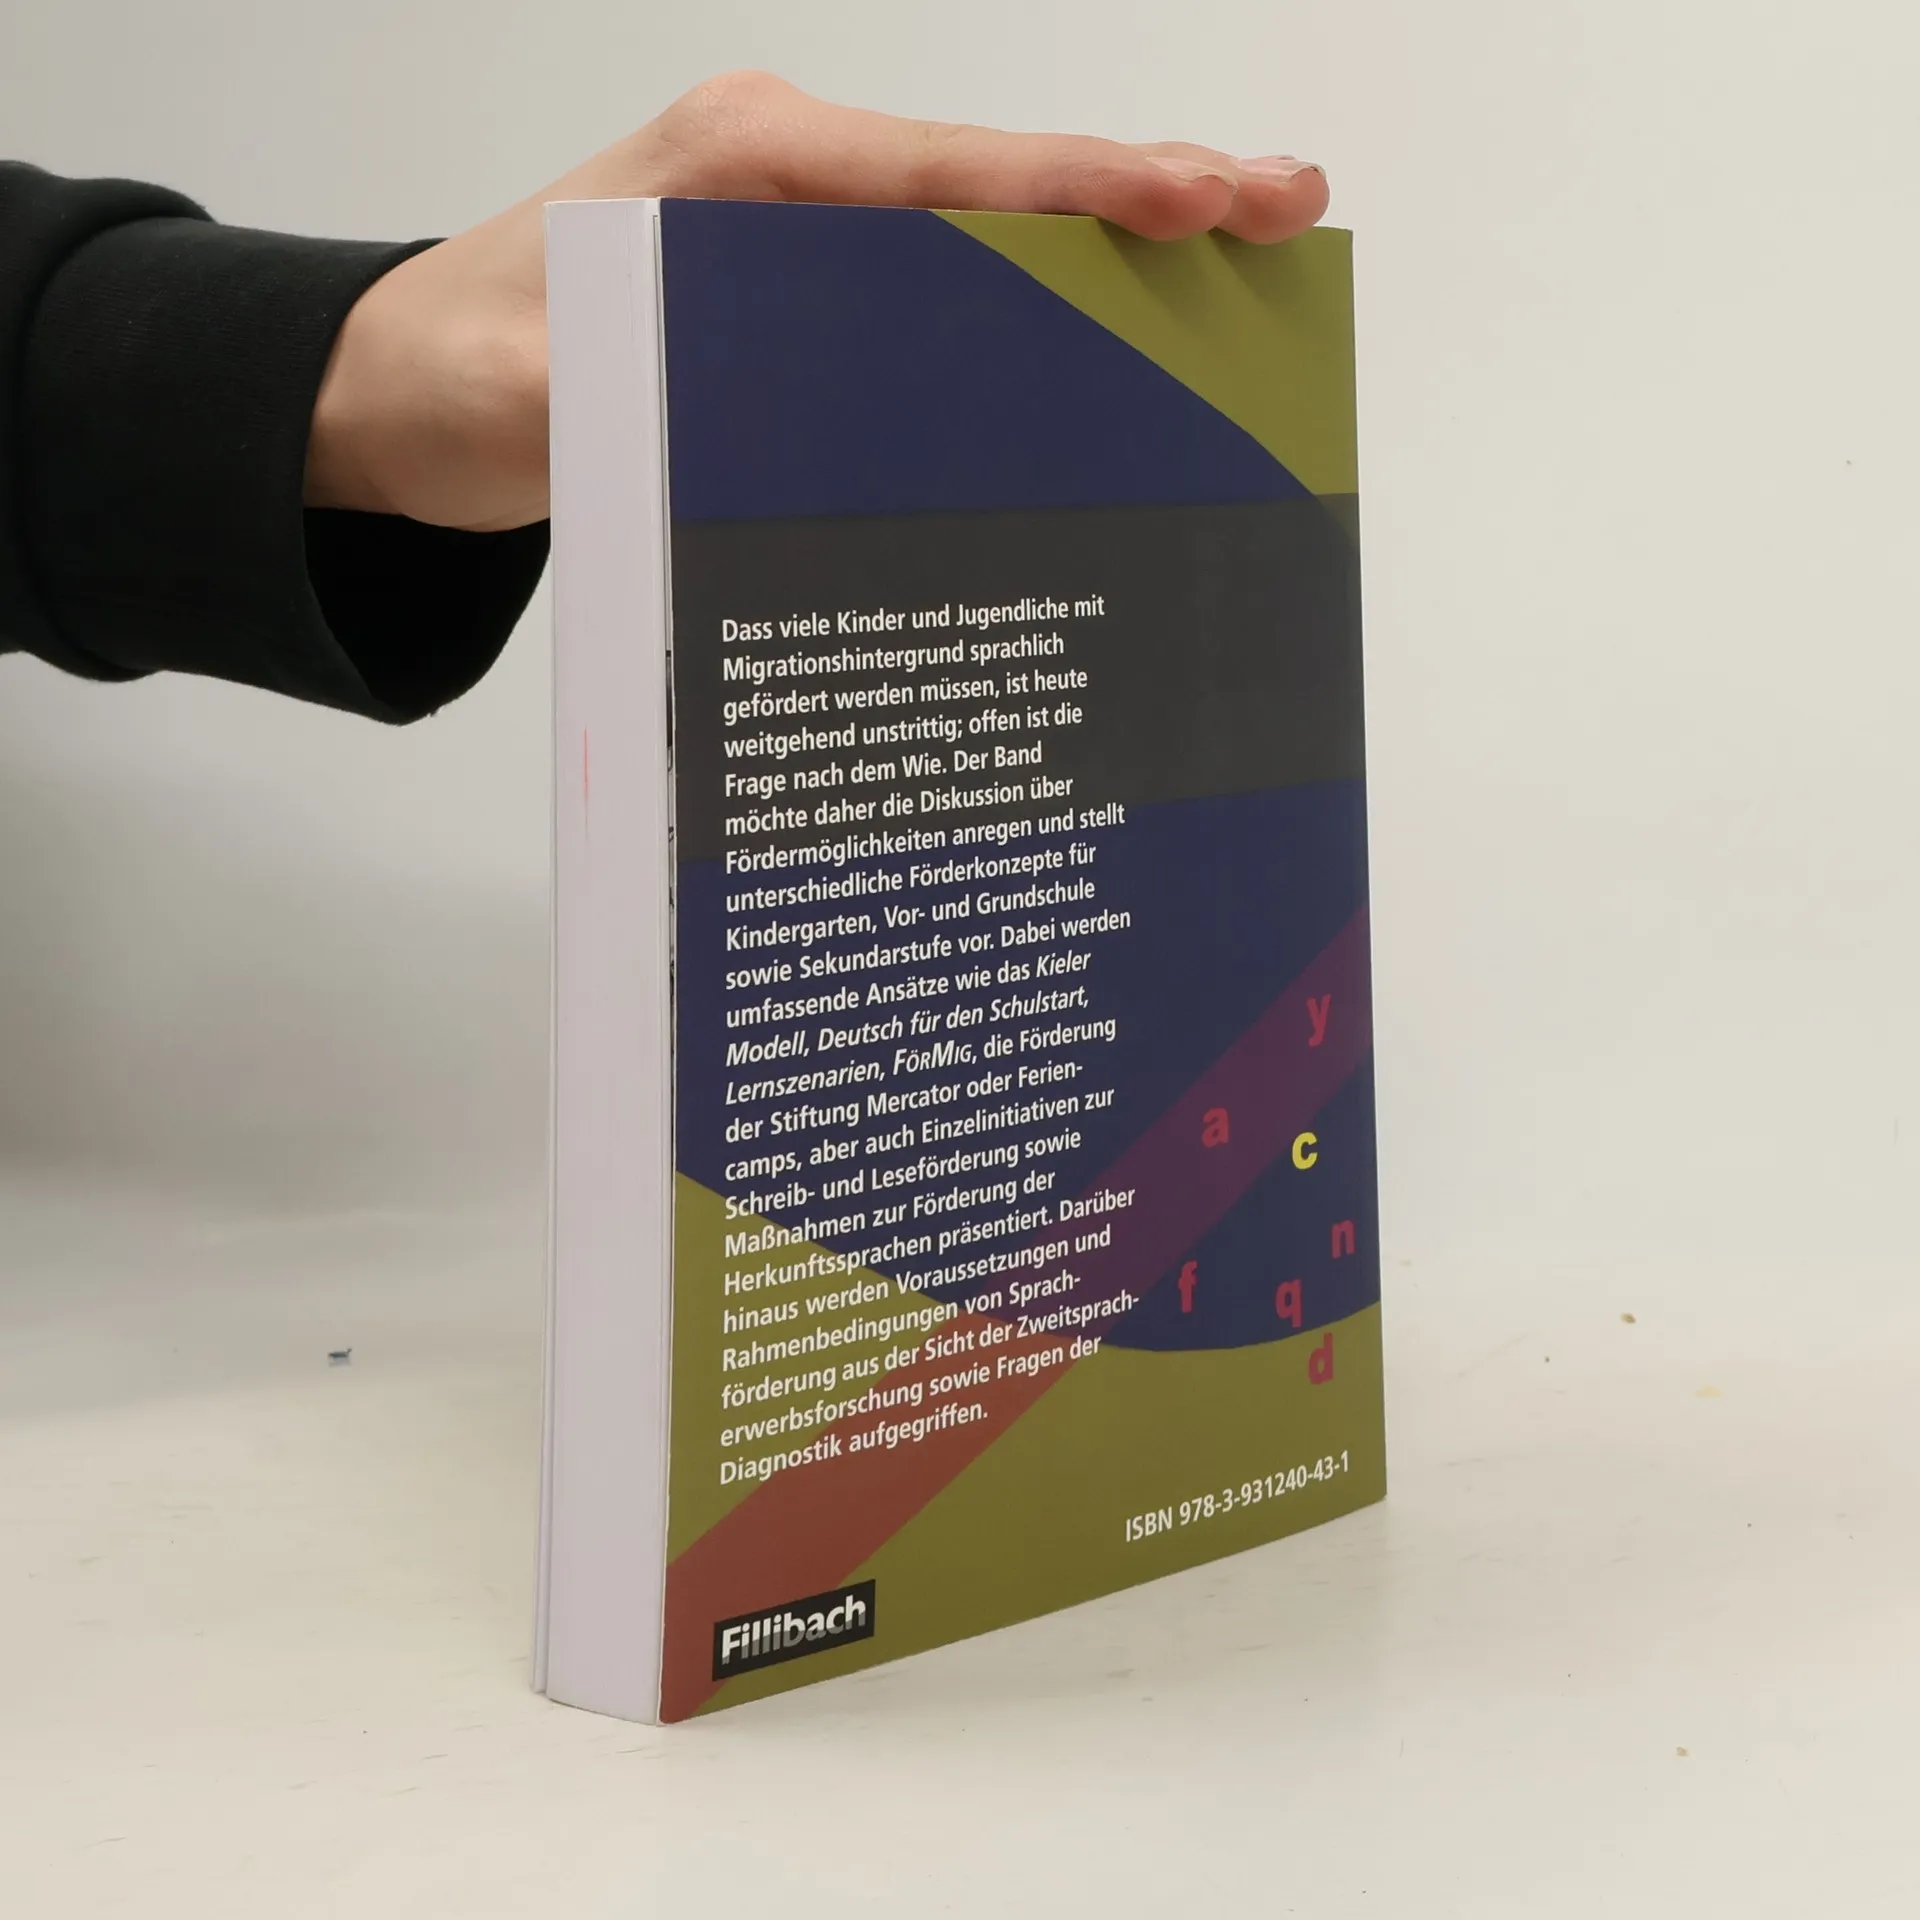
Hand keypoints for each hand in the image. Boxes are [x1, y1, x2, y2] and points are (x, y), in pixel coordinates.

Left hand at [305, 71, 1330, 532]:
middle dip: (1142, 197)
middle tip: (1285, 212)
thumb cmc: (456, 373)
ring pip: (984, 235)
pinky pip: (941, 293)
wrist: (395, 389)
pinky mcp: (798, 297)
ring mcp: (798, 238)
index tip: (1203, 199)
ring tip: (1239, 268)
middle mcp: (786, 183)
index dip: (1082, 189)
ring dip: (1109, 255)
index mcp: (739, 171)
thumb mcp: (523, 396)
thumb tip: (746, 422)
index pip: (945, 173)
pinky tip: (1110, 347)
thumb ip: (625, 395)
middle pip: (997, 186)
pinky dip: (1036, 308)